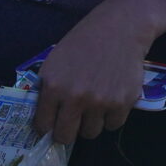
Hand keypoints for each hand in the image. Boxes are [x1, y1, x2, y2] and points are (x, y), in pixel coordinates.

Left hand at [34, 12, 145, 145]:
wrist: (119, 28)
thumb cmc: (83, 42)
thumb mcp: (55, 61)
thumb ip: (47, 88)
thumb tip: (43, 118)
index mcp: (54, 86)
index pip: (43, 125)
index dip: (46, 127)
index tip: (51, 124)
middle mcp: (76, 98)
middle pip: (65, 136)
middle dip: (66, 132)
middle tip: (71, 123)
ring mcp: (100, 102)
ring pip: (91, 133)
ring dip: (91, 123)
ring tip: (94, 104)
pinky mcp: (123, 103)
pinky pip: (113, 125)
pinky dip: (111, 117)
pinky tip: (111, 99)